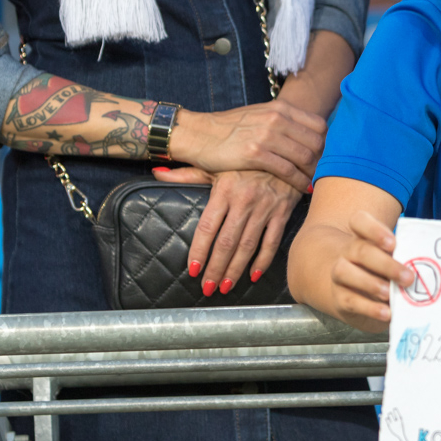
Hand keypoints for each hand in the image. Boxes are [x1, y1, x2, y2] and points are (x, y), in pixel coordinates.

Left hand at [152, 166, 300, 293]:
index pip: (207, 227)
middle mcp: (244, 200)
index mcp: (225, 190)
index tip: (193, 270)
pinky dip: (263, 260)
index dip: (199, 251)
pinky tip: (253, 275)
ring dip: (235, 269)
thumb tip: (157, 173)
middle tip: (207, 288)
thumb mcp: (216, 164)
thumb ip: (186, 174)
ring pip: (248, 245)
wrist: (284, 152)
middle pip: (227, 242)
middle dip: (215, 268)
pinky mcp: (282, 212)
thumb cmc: (244, 160)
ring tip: (225, 286)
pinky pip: (272, 241)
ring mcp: (265, 207)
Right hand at [174, 100, 325, 190]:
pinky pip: (288, 170)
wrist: (199, 134)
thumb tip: (304, 133)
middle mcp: (277, 118)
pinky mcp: (256, 153)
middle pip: (316, 142)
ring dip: (313, 172)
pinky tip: (302, 188)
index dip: (326, 142)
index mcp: (280, 108)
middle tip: (324, 173)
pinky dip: (299, 181)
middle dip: (323, 160)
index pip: (318, 124)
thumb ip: (282, 121)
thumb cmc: (229, 128)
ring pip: (305, 156)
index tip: (325, 156)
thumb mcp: (259, 115)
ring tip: (314, 182)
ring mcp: (267, 135)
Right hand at [321, 210, 410, 331]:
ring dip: (370, 283)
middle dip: (385, 264)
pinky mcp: (339, 298)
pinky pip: (349, 300)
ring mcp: (339, 275)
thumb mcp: (391, 262)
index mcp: (363, 238)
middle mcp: (348, 253)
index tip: (393, 243)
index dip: (374, 229)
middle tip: (408, 277)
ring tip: (390, 294)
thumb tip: (428, 268)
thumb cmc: (381, 274)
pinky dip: (369, 308)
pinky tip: (386, 312)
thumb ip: (404, 260)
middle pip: (360, 250)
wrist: (353, 294)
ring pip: (344, 271)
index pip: (359, 221)